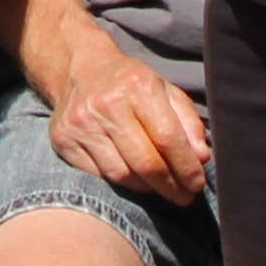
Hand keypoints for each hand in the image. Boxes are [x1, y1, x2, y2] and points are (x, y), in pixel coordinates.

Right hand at [40, 29, 209, 200]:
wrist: (80, 69)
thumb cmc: (130, 83)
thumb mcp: (165, 90)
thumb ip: (188, 122)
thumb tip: (201, 158)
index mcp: (138, 86)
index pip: (168, 138)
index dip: (187, 168)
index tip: (197, 184)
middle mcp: (107, 104)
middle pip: (145, 163)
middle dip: (170, 187)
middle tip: (184, 196)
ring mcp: (82, 123)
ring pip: (122, 175)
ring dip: (147, 189)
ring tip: (160, 189)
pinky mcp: (64, 140)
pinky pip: (98, 177)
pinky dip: (121, 184)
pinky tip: (133, 180)